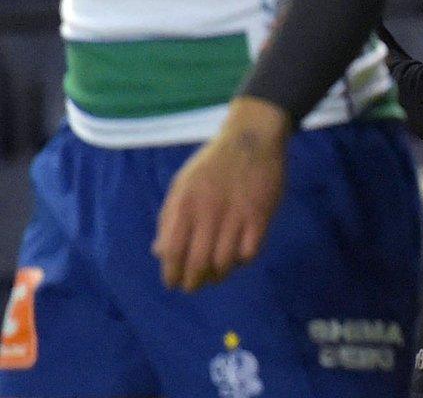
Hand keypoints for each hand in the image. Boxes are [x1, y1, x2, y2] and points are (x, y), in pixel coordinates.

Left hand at [155, 97, 289, 291]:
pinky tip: (239, 255)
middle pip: (198, 262)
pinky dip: (242, 260)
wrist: (251, 139)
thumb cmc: (212, 163)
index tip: (173, 283)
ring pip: (224, 262)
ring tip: (216, 274)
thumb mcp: (182, 185)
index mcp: (185, 205)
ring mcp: (236, 215)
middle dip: (194, 282)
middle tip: (195, 286)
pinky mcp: (260, 215)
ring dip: (219, 275)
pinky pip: (249, 252)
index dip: (171, 273)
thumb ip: (169, 218)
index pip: (172, 251)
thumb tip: (159, 252)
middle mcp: (208, 212)